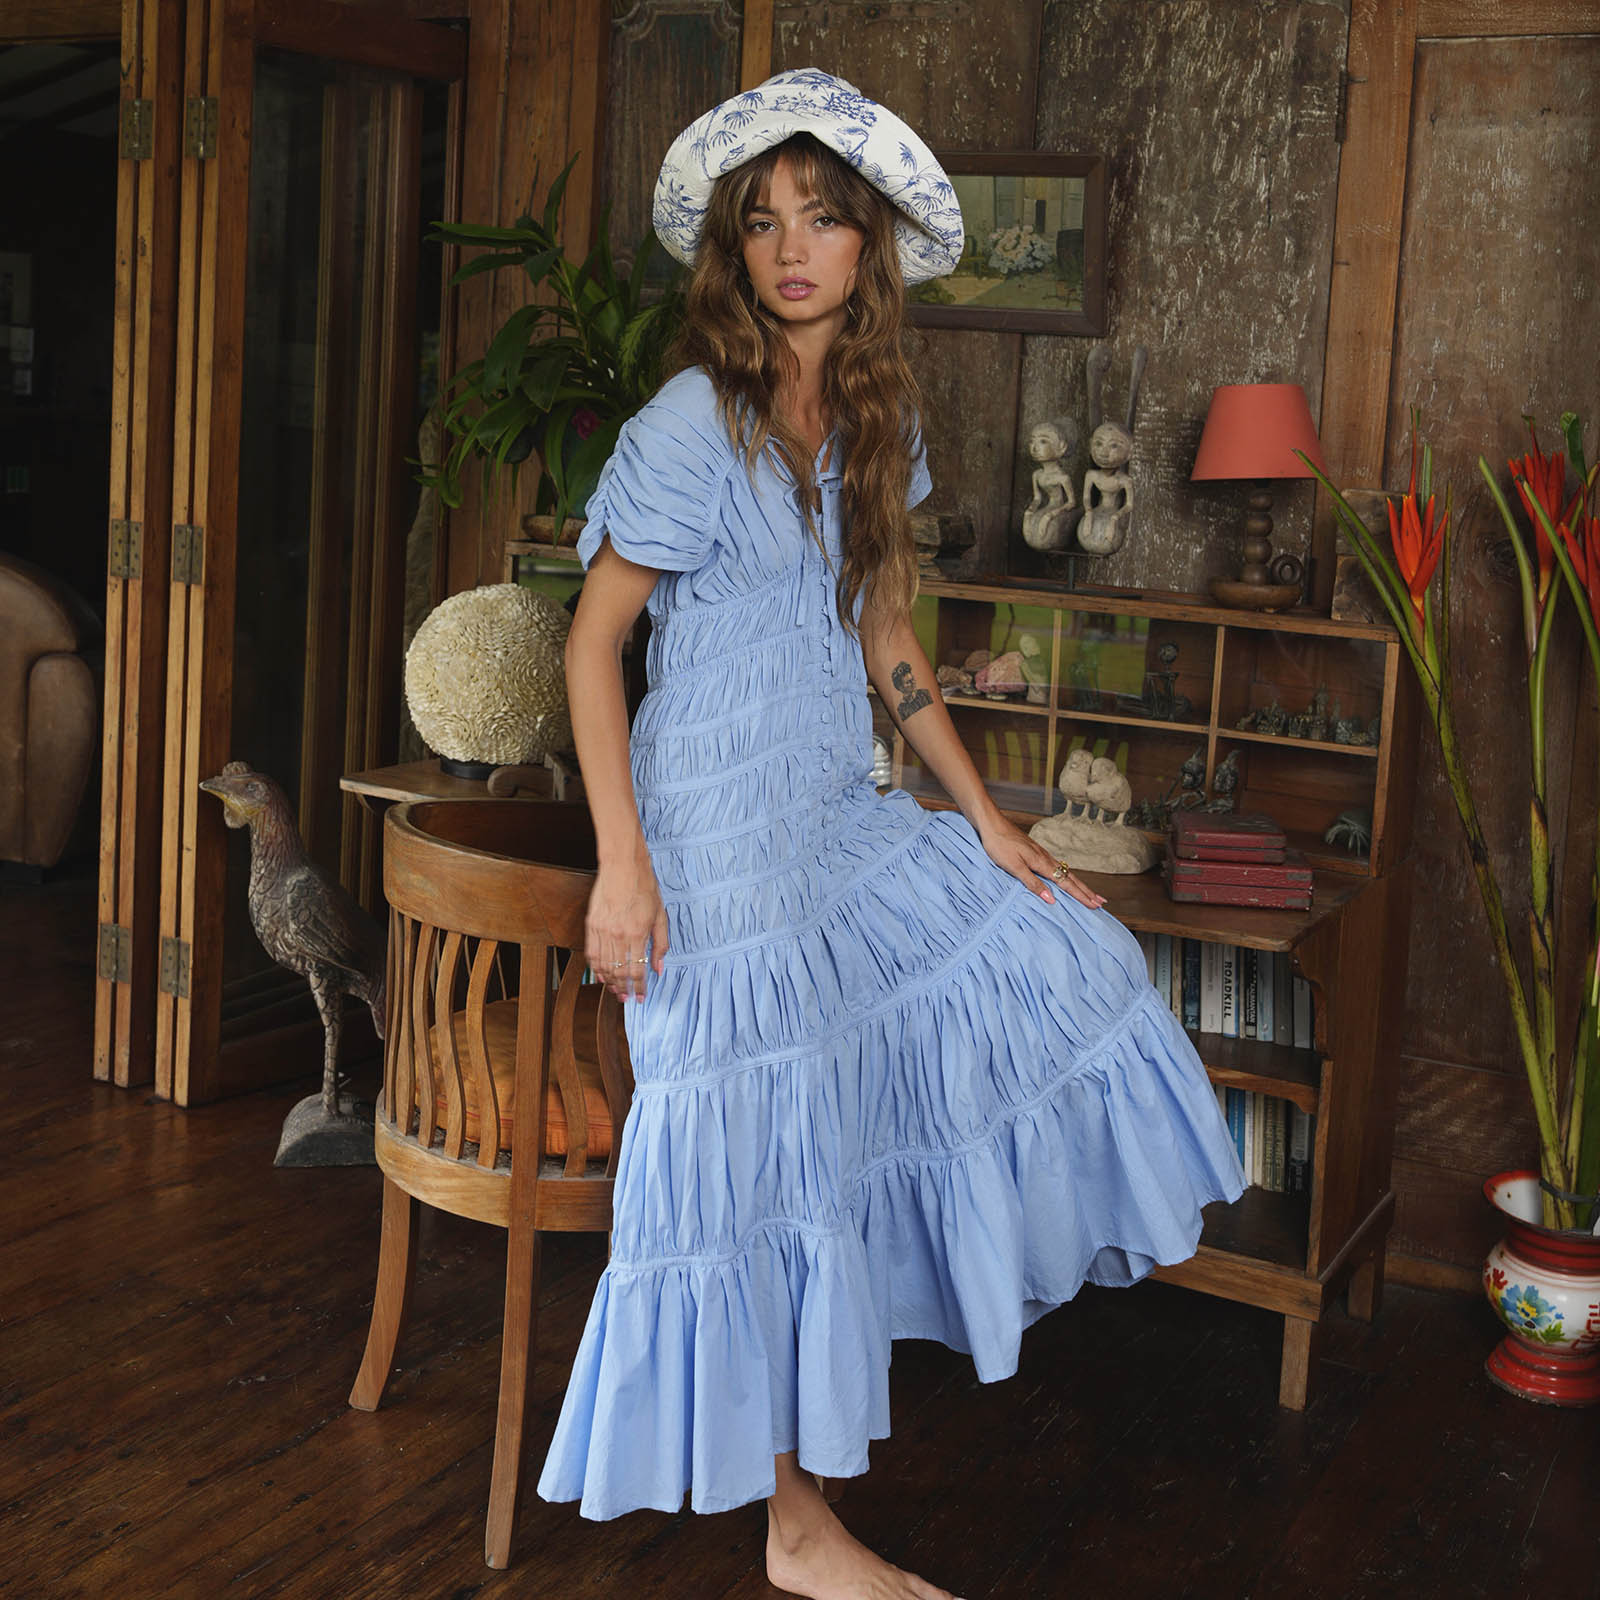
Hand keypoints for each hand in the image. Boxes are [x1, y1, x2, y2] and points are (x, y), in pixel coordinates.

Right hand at [585, 854, 669, 1001]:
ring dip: (610, 982)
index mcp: (638, 934)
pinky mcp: (591, 925)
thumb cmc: (644, 888)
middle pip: (619, 972)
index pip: (638, 971)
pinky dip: (596, 967)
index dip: (640, 988)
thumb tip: (659, 968)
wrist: (623, 867)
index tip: (642, 997)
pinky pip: (591, 953)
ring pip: (604, 966)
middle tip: (627, 998)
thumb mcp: (661, 916)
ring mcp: (602, 930)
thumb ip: (661, 944)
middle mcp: (618, 935)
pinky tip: (601, 975)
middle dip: (623, 989)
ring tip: (615, 991)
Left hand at [976, 815, 1106, 910]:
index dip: (1081, 896)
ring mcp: (1042, 854)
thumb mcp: (1014, 867)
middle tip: (1101, 903)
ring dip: (1079, 884)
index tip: (1094, 906)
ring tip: (1089, 894)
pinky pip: (1057, 867)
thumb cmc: (999, 845)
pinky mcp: (1035, 852)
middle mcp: (1046, 858)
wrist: (991, 823)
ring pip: (1066, 872)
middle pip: (1071, 878)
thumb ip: (1033, 883)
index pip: (1066, 884)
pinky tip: (1066, 878)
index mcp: (1042, 863)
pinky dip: (1067, 877)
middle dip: (1086, 891)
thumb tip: (1052, 900)